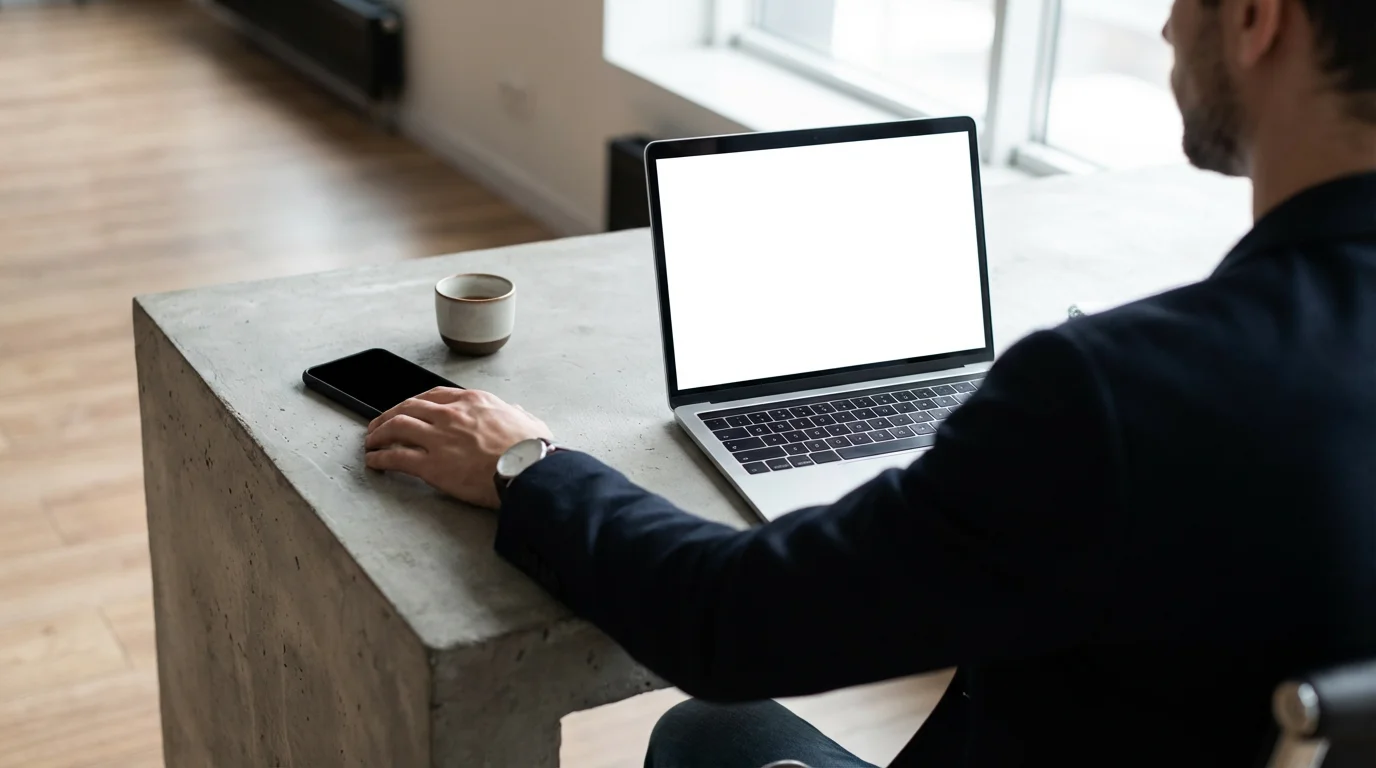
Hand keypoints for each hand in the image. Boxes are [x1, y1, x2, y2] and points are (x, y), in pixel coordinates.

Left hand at [364, 388, 552, 508]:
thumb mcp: (529, 422)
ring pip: (397, 426)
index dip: (414, 403)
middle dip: (388, 415)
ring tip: (370, 441)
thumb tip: (518, 411)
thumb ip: (518, 414)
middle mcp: (452, 415)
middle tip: (378, 425)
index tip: (406, 409)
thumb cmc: (532, 451)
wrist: (529, 470)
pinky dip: (380, 458)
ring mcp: (439, 438)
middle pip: (409, 408)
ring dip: (379, 433)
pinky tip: (374, 461)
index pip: (434, 396)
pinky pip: (397, 457)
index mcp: (474, 401)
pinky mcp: (432, 465)